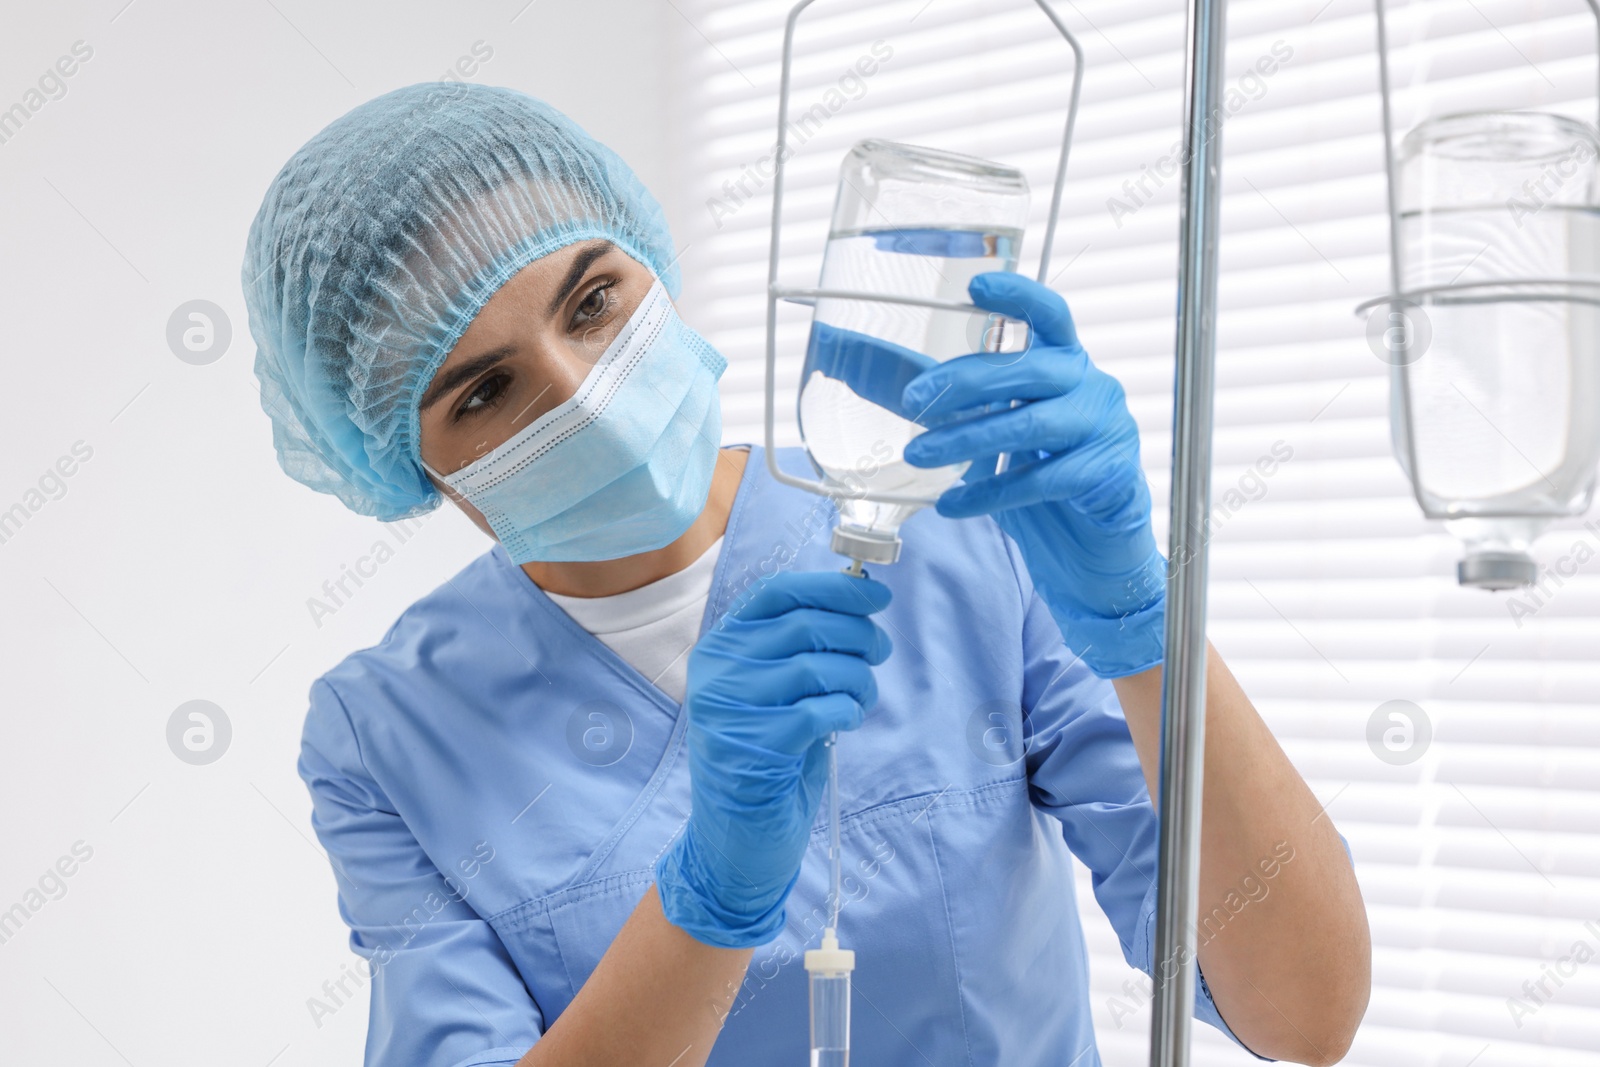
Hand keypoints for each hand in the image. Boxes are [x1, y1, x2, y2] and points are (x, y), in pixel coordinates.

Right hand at [654, 571, 892, 947]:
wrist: (737, 840)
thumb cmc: (768, 758)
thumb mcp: (777, 692)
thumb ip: (802, 649)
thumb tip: (861, 603)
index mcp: (721, 647)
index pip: (778, 592)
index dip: (834, 587)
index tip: (876, 596)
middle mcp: (717, 672)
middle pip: (806, 625)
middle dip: (860, 635)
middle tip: (880, 653)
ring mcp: (729, 710)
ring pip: (818, 666)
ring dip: (859, 679)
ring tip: (862, 698)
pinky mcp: (752, 748)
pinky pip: (819, 711)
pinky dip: (847, 712)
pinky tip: (846, 722)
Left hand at [901, 271, 1165, 677]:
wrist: (1091, 550)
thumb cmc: (1040, 476)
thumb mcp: (995, 429)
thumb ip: (947, 400)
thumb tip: (866, 368)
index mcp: (1066, 363)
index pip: (1050, 316)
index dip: (1018, 297)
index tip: (977, 286)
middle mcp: (1091, 386)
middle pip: (1028, 369)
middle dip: (965, 381)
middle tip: (912, 401)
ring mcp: (1107, 429)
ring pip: (1032, 425)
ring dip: (968, 439)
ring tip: (917, 455)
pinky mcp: (1109, 475)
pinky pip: (1041, 481)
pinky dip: (990, 494)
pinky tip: (952, 505)